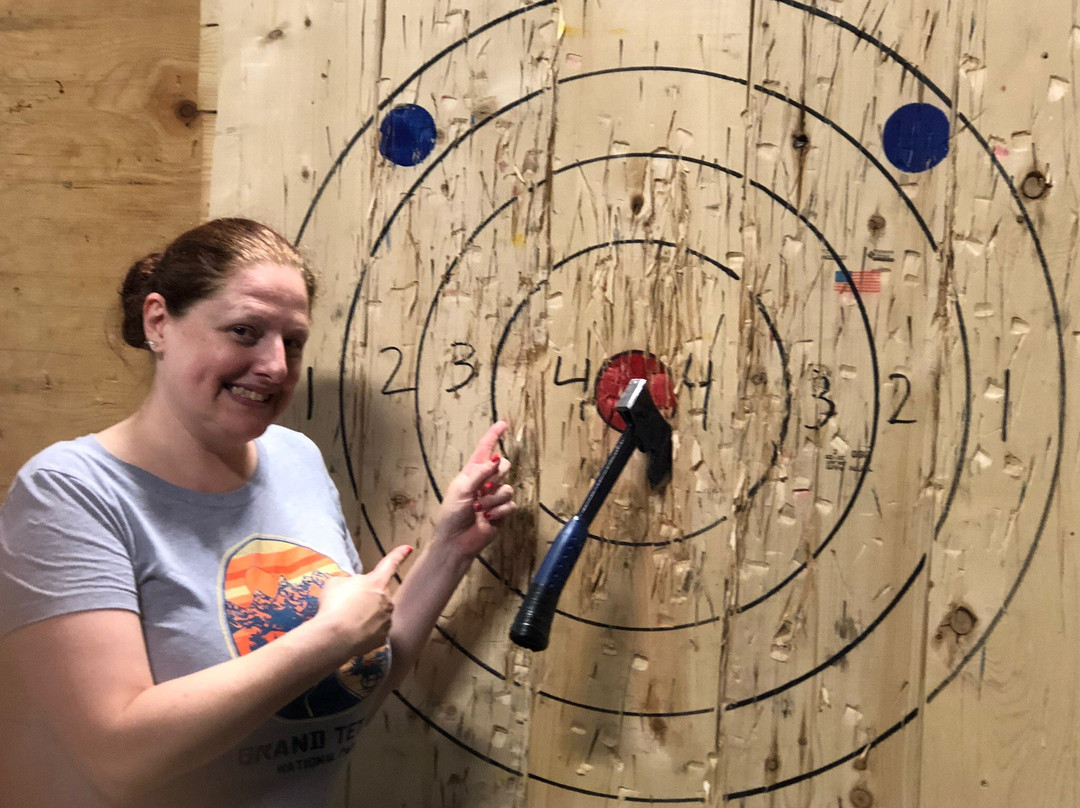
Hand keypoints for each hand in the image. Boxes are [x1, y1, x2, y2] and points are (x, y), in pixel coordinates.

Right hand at [316, 544, 412, 658]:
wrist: (335, 637)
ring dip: (365, 615)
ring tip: (346, 621)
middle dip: (366, 598)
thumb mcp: (335, 584)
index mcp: (377, 582)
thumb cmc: (334, 605)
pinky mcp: (382, 638)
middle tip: (346, 605)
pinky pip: (374, 631)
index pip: (390, 564)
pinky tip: (350, 633)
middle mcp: (387, 600)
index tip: (408, 548)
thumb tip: (351, 589)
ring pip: (377, 614)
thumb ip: (348, 583)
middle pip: (378, 595)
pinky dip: (364, 631)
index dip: (399, 555)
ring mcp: (386, 620)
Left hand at [434, 421, 516, 556]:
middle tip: (485, 487)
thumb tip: (496, 460)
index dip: (494, 436)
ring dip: (493, 500)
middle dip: (497, 475)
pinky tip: (488, 518)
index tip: (503, 423)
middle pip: (504, 466)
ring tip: (480, 509)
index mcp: (472, 472)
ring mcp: (494, 497)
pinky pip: (511, 504)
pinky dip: (499, 511)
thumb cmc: (452, 514)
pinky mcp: (502, 511)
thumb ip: (479, 473)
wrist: (457, 540)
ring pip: (507, 488)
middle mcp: (485, 482)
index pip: (485, 449)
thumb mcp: (461, 489)